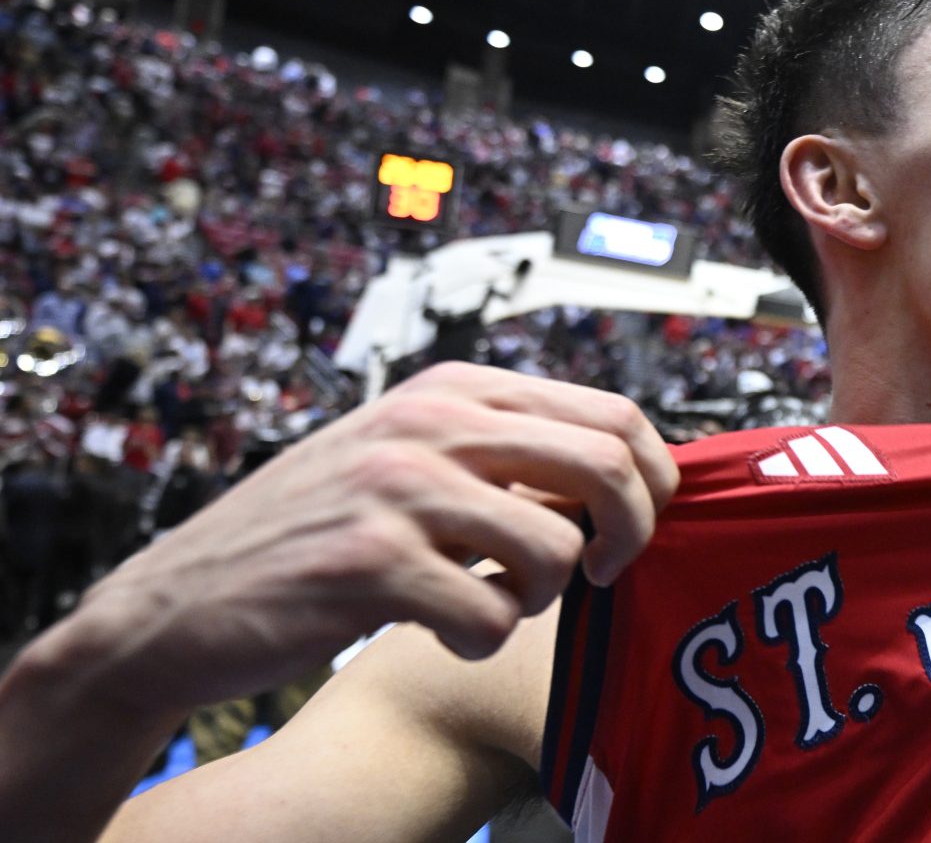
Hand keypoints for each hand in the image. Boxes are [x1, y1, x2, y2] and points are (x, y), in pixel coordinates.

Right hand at [70, 362, 678, 713]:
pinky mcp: (370, 562)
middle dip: (630, 535)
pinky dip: (480, 642)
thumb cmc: (313, 535)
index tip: (631, 530)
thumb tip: (623, 476)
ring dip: (541, 598)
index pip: (613, 413)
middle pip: (607, 465)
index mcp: (453, 388)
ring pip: (558, 550)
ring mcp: (398, 488)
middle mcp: (431, 422)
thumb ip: (503, 452)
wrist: (179, 602)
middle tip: (601, 574)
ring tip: (488, 601)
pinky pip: (491, 618)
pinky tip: (437, 630)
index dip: (651, 480)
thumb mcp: (410, 459)